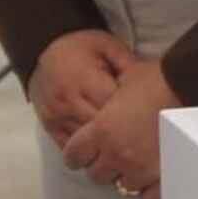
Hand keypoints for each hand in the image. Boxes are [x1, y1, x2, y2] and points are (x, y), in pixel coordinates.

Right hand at [28, 28, 134, 148]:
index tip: (146, 117)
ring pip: (86, 144)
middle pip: (100, 130)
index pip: (114, 107)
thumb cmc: (81, 48)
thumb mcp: (107, 46)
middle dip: (121, 135)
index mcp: (84, 79)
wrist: (43, 49)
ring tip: (124, 146)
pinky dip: (86, 152)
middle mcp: (68, 100)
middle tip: (140, 137)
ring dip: (104, 147)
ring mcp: (57, 115)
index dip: (132, 115)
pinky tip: (101, 149)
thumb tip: (154, 86)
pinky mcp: (49, 125)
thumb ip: (128, 65)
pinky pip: (70, 148)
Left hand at [60, 58, 178, 198]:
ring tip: (134, 162)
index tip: (82, 153)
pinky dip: (147, 189)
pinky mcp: (163, 178)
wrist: (191, 85)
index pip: (73, 156)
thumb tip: (107, 100)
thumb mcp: (123, 81)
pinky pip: (146, 198)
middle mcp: (118, 153)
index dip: (76, 154)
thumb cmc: (158, 78)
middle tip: (111, 154)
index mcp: (102, 129)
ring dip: (125, 175)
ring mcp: (141, 169)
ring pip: (122, 187)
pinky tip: (150, 176)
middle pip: (95, 175)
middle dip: (101, 165)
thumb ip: (109, 97)